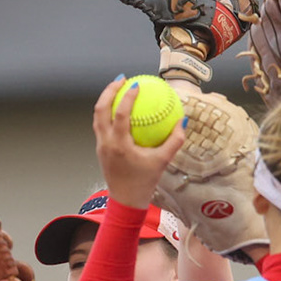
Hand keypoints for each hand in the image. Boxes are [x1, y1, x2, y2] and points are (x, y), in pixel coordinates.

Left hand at [92, 76, 185, 209]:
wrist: (126, 201)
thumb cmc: (144, 182)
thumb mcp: (162, 161)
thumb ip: (174, 141)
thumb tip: (183, 121)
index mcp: (119, 144)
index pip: (120, 114)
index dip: (127, 96)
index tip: (137, 85)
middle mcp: (106, 143)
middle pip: (100, 110)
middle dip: (109, 91)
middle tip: (122, 79)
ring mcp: (101, 146)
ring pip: (97, 117)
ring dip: (105, 100)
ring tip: (117, 89)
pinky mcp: (100, 149)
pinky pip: (101, 126)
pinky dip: (108, 114)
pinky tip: (120, 110)